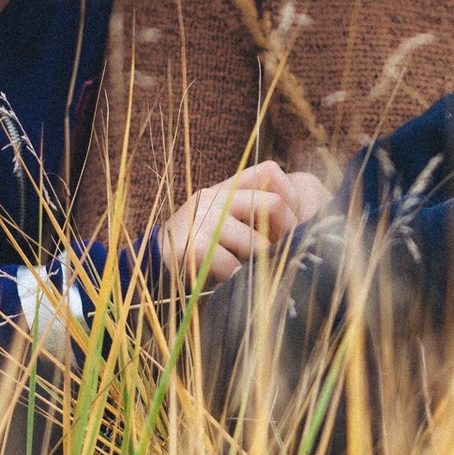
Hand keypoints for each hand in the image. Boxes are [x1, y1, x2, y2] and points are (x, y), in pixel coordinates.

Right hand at [160, 160, 328, 281]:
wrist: (154, 262)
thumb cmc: (201, 247)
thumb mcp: (227, 222)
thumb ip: (254, 216)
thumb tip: (299, 229)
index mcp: (227, 188)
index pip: (269, 171)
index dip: (290, 197)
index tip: (292, 227)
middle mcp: (215, 197)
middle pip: (273, 205)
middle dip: (285, 235)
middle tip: (283, 256)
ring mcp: (203, 219)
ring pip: (256, 241)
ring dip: (261, 263)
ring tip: (256, 274)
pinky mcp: (192, 245)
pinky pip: (231, 264)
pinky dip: (237, 278)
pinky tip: (233, 282)